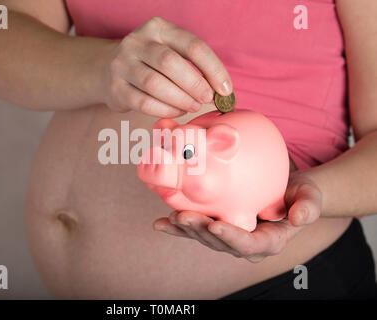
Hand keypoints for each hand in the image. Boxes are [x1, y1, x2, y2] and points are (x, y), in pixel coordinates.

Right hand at [100, 17, 231, 117]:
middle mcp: (137, 42)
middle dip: (195, 85)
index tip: (225, 89)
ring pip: (155, 84)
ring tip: (193, 106)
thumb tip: (222, 91)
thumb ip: (193, 66)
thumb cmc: (149, 64)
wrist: (106, 69)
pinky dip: (165, 110)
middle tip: (207, 99)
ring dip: (180, 99)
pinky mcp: (115, 88)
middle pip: (171, 63)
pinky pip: (143, 102)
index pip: (192, 46)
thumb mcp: (169, 52)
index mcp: (158, 28)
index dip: (213, 69)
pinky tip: (177, 112)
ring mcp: (122, 64)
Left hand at [153, 169, 321, 262]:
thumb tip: (300, 218)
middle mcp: (244, 244)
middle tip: (182, 217)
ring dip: (185, 229)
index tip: (216, 225)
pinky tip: (160, 224)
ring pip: (204, 237)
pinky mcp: (216, 227)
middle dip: (199, 231)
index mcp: (268, 242)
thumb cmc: (299, 194)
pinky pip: (195, 229)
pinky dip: (176, 228)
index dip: (231, 237)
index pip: (248, 244)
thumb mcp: (310, 196)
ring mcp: (228, 237)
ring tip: (170, 218)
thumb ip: (309, 206)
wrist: (285, 192)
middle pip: (220, 242)